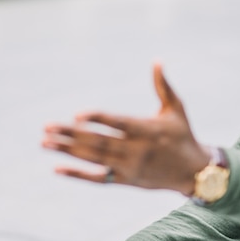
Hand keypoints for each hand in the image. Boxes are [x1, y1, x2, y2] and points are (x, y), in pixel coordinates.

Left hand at [41, 63, 209, 195]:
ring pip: (93, 159)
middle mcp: (136, 150)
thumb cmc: (184, 136)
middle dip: (70, 134)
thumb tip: (157, 61)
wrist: (195, 173)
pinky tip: (57, 168)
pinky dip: (77, 175)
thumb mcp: (177, 110)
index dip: (97, 119)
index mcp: (146, 129)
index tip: (76, 115)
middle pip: (97, 142)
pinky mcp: (125, 180)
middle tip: (46, 127)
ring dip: (67, 151)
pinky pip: (98, 178)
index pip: (117, 123)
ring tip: (45, 142)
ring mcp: (129, 167)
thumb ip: (163, 86)